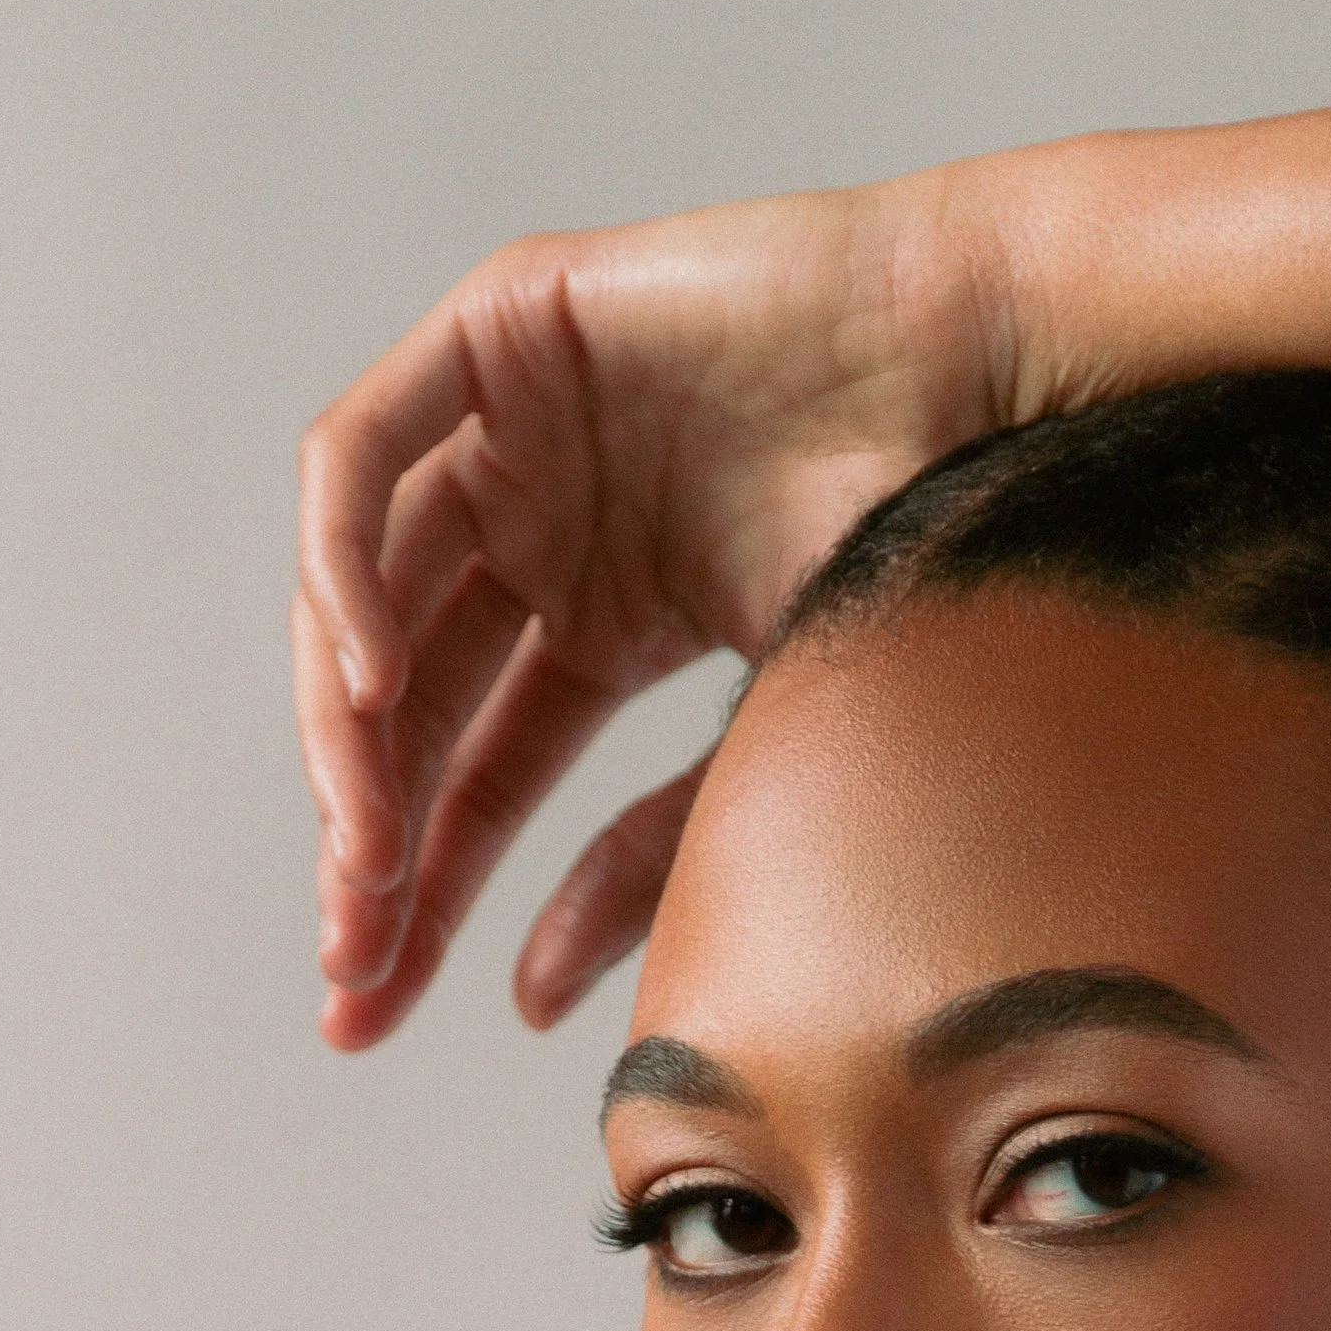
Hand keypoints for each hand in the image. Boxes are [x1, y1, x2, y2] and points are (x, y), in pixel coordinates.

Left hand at [297, 170, 1019, 1045]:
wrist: (989, 378)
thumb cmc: (927, 545)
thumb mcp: (766, 747)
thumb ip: (644, 862)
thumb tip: (525, 995)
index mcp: (609, 625)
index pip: (479, 774)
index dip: (422, 890)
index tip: (371, 1001)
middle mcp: (547, 531)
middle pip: (411, 703)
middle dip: (367, 831)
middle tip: (351, 951)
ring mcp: (516, 429)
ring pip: (366, 591)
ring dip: (346, 727)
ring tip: (364, 844)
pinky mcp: (501, 330)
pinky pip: (363, 456)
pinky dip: (341, 567)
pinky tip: (369, 686)